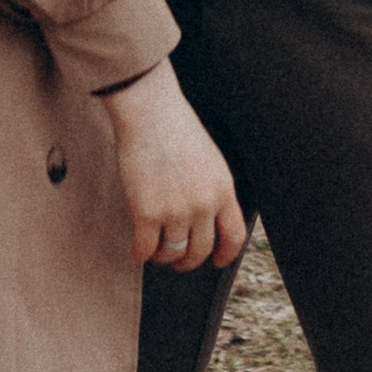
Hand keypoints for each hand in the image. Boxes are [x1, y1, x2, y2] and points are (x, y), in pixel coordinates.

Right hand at [101, 65, 246, 270]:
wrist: (150, 111)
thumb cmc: (175, 126)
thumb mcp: (209, 159)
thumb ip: (211, 188)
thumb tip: (205, 217)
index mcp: (223, 189)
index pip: (234, 236)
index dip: (226, 254)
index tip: (218, 260)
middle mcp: (203, 205)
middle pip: (201, 250)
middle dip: (189, 261)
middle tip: (179, 261)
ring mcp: (175, 211)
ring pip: (172, 253)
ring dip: (163, 256)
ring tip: (155, 251)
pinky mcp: (146, 213)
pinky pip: (145, 249)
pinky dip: (141, 254)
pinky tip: (137, 250)